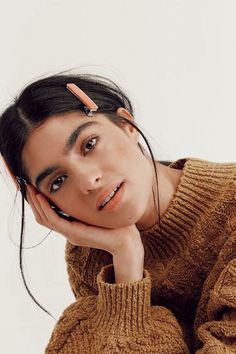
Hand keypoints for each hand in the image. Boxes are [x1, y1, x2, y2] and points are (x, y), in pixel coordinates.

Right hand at [26, 185, 143, 258]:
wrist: (127, 241)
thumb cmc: (115, 225)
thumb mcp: (98, 211)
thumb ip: (88, 204)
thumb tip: (84, 187)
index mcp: (72, 226)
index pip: (48, 215)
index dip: (38, 202)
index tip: (33, 186)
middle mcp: (68, 231)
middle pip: (42, 216)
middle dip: (32, 201)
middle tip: (25, 185)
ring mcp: (70, 233)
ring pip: (45, 218)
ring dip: (35, 203)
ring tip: (29, 188)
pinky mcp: (75, 233)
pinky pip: (55, 221)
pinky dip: (45, 209)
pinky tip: (41, 197)